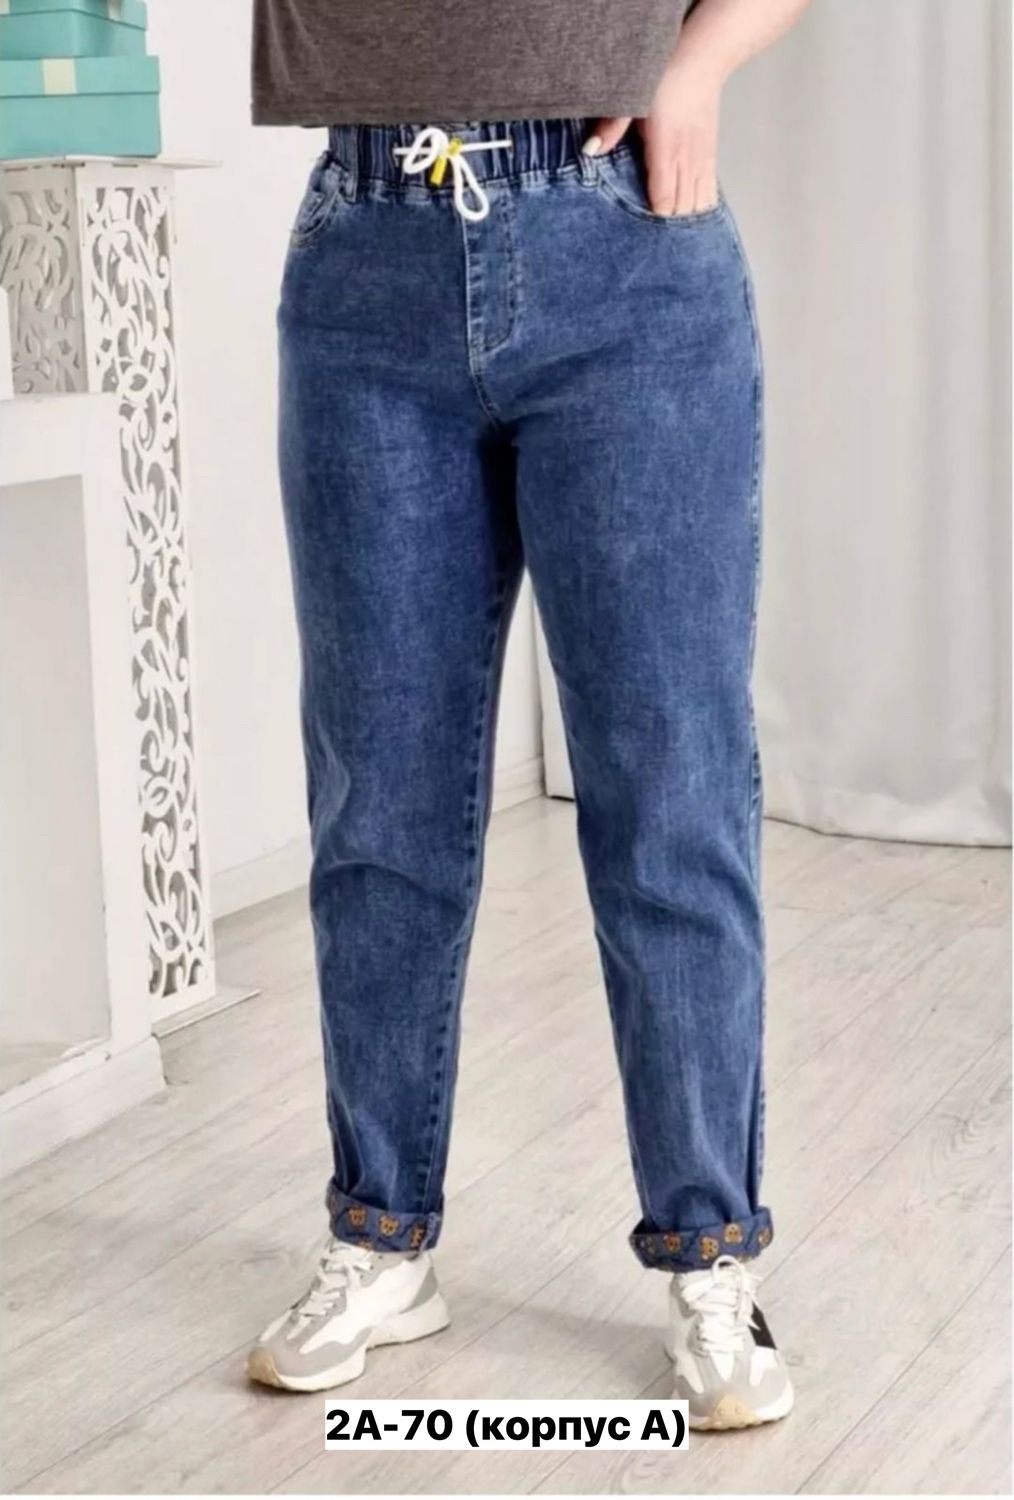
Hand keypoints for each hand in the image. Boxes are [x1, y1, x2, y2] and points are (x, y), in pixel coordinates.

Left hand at [585, 58, 721, 217]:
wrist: (702, 59)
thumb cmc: (664, 77)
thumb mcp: (633, 96)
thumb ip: (612, 126)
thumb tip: (591, 150)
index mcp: (665, 150)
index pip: (664, 201)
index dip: (651, 218)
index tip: (636, 225)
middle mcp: (687, 159)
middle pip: (681, 210)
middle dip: (665, 225)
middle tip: (646, 233)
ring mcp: (702, 160)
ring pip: (698, 205)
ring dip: (683, 218)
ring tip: (666, 226)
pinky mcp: (711, 156)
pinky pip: (710, 193)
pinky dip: (699, 206)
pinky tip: (687, 212)